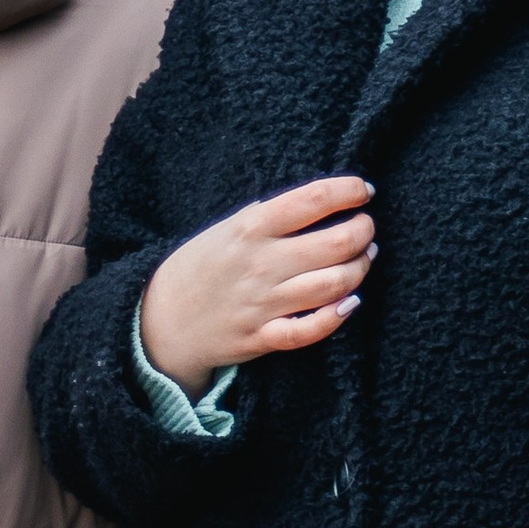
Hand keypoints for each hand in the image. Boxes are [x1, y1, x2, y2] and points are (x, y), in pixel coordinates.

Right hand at [139, 179, 375, 388]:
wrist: (161, 320)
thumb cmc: (201, 267)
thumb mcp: (226, 228)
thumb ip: (269, 216)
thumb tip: (321, 201)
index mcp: (251, 227)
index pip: (314, 199)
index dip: (350, 190)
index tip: (363, 192)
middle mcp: (261, 263)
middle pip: (337, 242)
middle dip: (364, 231)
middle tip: (366, 229)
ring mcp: (264, 303)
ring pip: (334, 284)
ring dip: (360, 269)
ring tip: (363, 259)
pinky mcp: (264, 337)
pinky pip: (312, 329)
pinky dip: (338, 316)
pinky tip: (350, 303)